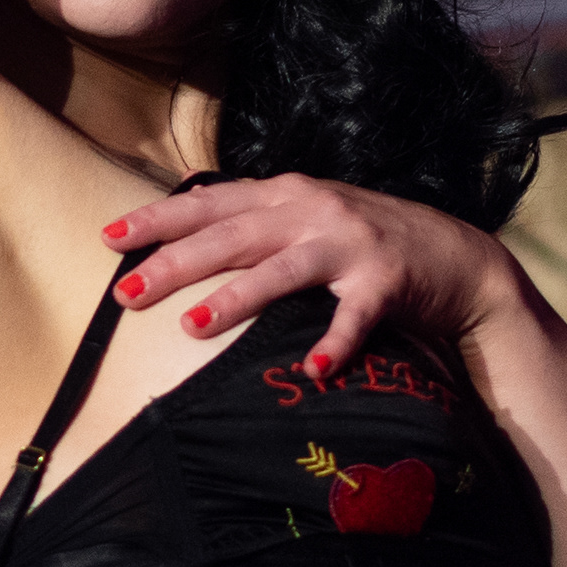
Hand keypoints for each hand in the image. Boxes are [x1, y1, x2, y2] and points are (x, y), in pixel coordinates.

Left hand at [99, 175, 519, 375]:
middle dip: (176, 263)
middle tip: (127, 295)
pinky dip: (336, 342)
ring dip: (239, 297)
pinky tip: (312, 370)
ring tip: (193, 326)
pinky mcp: (388, 281)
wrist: (457, 257)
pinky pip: (356, 316)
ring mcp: (351, 244)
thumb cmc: (366, 242)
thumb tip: (186, 220)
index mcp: (286, 196)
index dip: (158, 220)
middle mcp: (313, 212)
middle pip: (232, 237)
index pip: (209, 204)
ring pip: (284, 269)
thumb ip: (254, 219)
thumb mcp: (307, 218)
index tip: (109, 239)